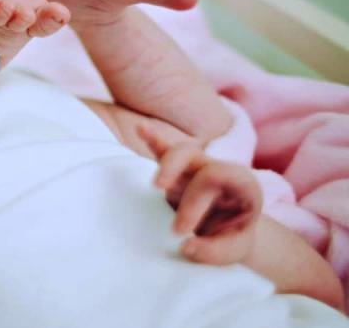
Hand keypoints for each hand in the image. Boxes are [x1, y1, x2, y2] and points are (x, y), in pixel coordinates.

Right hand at [139, 125, 261, 264]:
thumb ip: (215, 252)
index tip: (180, 232)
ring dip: (165, 164)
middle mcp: (218, 169)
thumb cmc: (232, 239)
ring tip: (154, 186)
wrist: (230, 234)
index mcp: (241, 183)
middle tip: (169, 217)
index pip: (216, 177)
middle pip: (196, 158)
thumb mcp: (234, 251)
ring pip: (180, 151)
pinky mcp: (177, 171)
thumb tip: (186, 247)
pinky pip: (164, 150)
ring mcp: (196, 168)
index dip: (195, 202)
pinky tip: (140, 129)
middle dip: (176, 181)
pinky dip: (152, 139)